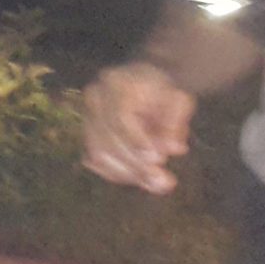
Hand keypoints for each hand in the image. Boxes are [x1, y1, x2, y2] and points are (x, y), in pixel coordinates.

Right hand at [82, 61, 197, 194]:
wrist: (144, 80)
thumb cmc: (163, 90)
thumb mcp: (178, 99)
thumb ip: (176, 123)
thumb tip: (173, 150)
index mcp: (117, 83)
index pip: (120, 118)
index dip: (137, 141)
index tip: (159, 160)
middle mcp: (94, 99)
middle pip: (106, 139)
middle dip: (135, 165)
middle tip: (163, 181)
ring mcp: (85, 117)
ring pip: (97, 153)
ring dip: (127, 173)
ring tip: (155, 183)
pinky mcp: (86, 133)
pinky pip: (93, 160)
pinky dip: (115, 173)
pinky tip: (139, 178)